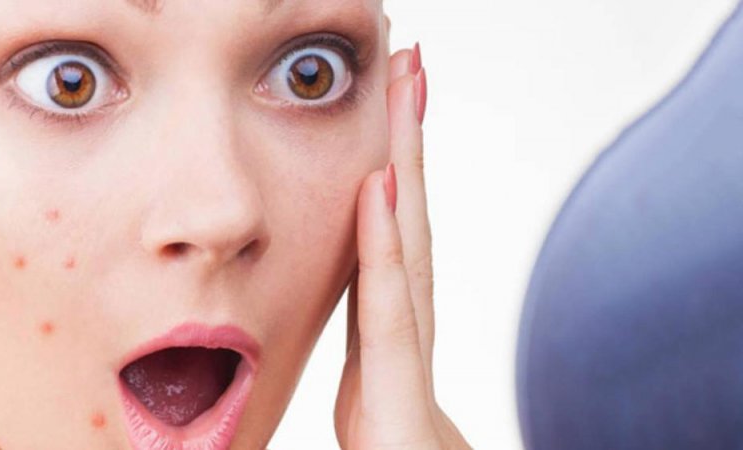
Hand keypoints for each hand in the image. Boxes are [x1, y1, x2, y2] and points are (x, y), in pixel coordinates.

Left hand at [333, 45, 470, 449]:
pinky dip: (384, 240)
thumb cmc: (390, 439)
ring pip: (407, 234)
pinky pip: (386, 300)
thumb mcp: (369, 374)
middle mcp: (408, 312)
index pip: (391, 221)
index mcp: (392, 308)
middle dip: (410, 135)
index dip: (394, 159)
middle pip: (407, 209)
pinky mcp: (399, 382)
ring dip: (405, 160)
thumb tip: (360, 290)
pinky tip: (377, 187)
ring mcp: (407, 342)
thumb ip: (367, 334)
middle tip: (412, 63)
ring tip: (407, 91)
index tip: (393, 101)